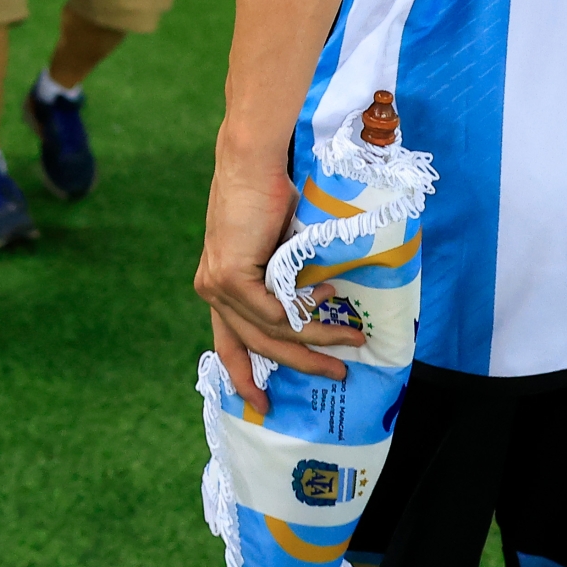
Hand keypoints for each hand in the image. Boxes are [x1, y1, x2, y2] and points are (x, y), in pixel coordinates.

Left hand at [195, 137, 364, 421]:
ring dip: (316, 339)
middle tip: (338, 374)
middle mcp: (213, 291)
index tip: (263, 404)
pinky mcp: (230, 276)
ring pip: (272, 331)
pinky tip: (330, 297)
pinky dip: (305, 310)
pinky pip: (273, 312)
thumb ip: (285, 282)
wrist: (253, 161)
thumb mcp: (276, 250)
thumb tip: (320, 310)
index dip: (245, 377)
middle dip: (301, 365)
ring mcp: (218, 285)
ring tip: (353, 337)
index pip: (229, 344)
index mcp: (219, 288)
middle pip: (257, 345)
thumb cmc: (269, 196)